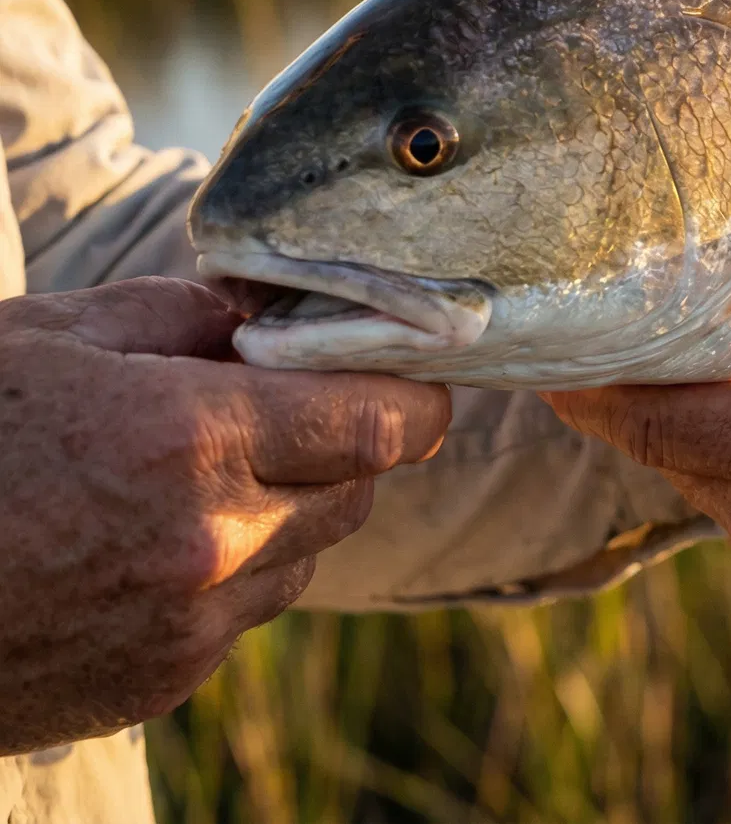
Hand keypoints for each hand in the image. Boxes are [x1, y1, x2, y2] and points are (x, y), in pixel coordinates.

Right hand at [0, 277, 450, 753]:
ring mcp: (185, 625)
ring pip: (307, 555)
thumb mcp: (54, 337)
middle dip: (340, 443)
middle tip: (283, 409)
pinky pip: (245, 616)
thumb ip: (186, 316)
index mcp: (190, 438)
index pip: (385, 421)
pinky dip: (230, 574)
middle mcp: (208, 541)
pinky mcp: (157, 684)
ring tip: (191, 476)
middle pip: (359, 488)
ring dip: (285, 511)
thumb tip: (274, 308)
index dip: (413, 392)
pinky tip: (146, 542)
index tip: (413, 372)